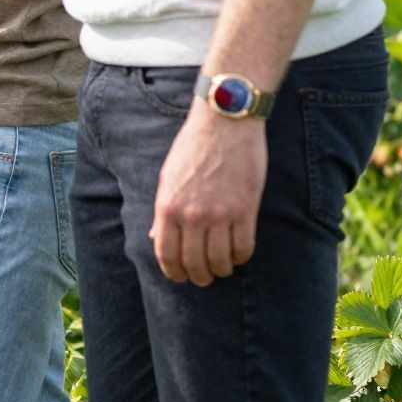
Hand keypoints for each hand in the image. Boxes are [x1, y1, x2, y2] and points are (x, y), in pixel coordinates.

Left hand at [150, 106, 267, 284]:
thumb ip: (163, 212)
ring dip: (221, 270)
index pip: (166, 255)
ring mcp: (219, 214)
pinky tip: (239, 255)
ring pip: (220, 260)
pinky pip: (244, 247)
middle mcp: (191, 215)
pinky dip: (241, 257)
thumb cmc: (193, 147)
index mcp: (168, 207)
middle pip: (194, 263)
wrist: (224, 123)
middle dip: (199, 277)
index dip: (174, 273)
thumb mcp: (168, 178)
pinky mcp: (245, 210)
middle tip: (204, 279)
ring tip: (223, 269)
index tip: (181, 277)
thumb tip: (156, 240)